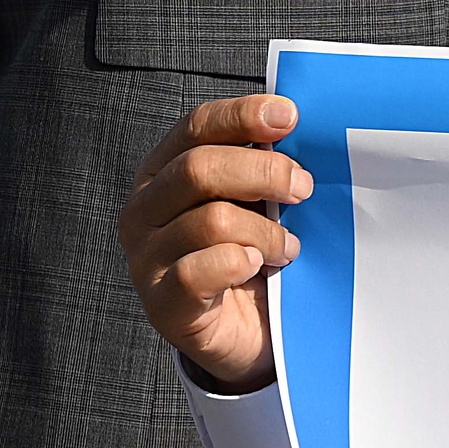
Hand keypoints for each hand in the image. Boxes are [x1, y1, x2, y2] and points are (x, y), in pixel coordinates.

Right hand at [116, 95, 313, 393]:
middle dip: (263, 171)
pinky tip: (258, 265)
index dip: (242, 116)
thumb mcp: (257, 201)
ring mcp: (146, 259)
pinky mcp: (162, 304)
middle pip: (198, 169)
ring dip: (264, 230)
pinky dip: (238, 263)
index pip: (196, 127)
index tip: (290, 117)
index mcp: (164, 172)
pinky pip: (198, 272)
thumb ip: (264, 165)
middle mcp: (144, 210)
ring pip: (209, 221)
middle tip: (303, 187)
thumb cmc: (252, 254)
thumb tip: (295, 126)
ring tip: (287, 245)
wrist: (246, 331)